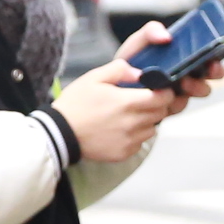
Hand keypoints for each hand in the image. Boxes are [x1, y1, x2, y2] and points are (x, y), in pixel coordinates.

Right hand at [55, 33, 190, 166]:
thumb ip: (119, 70)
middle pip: (160, 113)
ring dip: (146, 122)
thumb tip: (139, 72)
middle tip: (142, 101)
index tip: (158, 90)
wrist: (60, 133)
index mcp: (127, 102)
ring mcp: (129, 141)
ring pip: (152, 129)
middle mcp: (132, 123)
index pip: (163, 98)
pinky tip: (119, 130)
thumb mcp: (93, 78)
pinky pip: (140, 143)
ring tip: (127, 116)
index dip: (164, 92)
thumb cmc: (75, 105)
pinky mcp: (124, 153)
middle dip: (156, 105)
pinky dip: (135, 136)